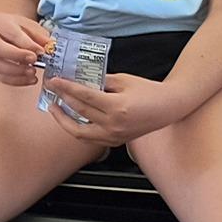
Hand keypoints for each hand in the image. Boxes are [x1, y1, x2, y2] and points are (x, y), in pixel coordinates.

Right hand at [0, 12, 54, 84]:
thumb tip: (50, 47)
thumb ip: (39, 37)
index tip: (41, 52)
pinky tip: (29, 79)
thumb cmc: (19, 29)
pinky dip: (15, 80)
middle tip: (34, 62)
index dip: (26, 44)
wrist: (4, 32)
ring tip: (33, 73)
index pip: (10, 33)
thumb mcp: (30, 27)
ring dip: (16, 72)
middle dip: (17, 57)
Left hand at [44, 72, 178, 146]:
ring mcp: (113, 136)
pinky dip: (78, 129)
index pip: (83, 96)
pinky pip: (90, 138)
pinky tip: (71, 119)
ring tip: (55, 108)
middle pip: (79, 112)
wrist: (168, 107)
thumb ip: (101, 80)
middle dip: (62, 99)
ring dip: (64, 120)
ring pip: (79, 132)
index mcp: (116, 107)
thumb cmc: (149, 91)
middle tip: (52, 90)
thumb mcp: (124, 80)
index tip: (54, 81)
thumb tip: (81, 79)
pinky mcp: (115, 142)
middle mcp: (113, 124)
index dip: (66, 88)